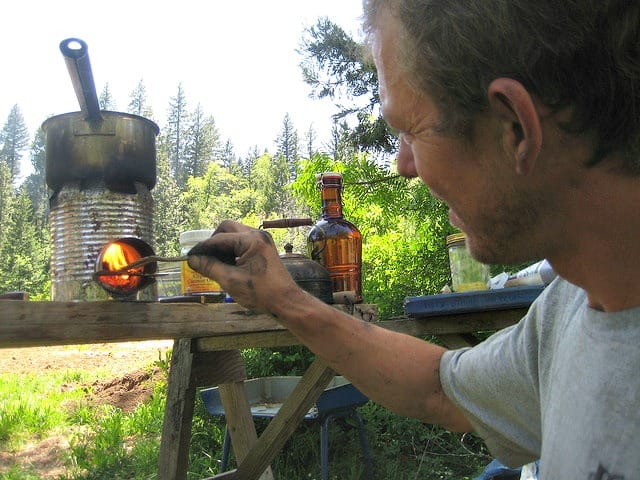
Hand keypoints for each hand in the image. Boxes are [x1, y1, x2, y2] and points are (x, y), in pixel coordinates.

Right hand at [186, 220, 300, 310]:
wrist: (286, 301)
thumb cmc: (261, 292)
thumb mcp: (230, 280)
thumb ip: (210, 267)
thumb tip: (192, 260)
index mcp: (251, 240)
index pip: (219, 238)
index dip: (202, 248)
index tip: (190, 257)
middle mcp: (258, 235)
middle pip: (227, 228)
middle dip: (213, 241)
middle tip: (204, 257)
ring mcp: (262, 241)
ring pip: (235, 234)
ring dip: (223, 246)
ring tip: (214, 263)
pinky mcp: (264, 249)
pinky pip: (243, 243)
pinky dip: (232, 250)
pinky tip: (227, 265)